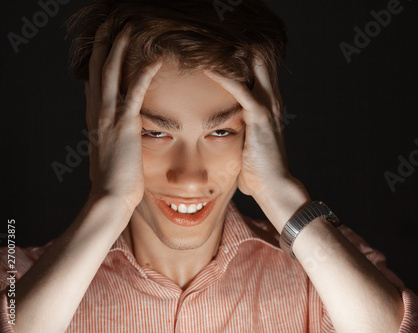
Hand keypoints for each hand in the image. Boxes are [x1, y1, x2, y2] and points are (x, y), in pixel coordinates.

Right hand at [85, 23, 161, 209]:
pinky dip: (145, 72)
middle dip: (103, 45)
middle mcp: (98, 114)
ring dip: (119, 47)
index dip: (98, 61)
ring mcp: (109, 118)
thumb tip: (117, 137)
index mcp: (96, 121)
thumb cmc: (115, 183)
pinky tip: (157, 58)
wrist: (110, 198)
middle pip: (98, 70)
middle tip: (109, 25)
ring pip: (111, 73)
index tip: (104, 45)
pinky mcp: (125, 125)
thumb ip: (113, 140)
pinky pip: (135, 91)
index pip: (94, 83)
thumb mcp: (111, 155)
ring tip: (126, 27)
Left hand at [205, 58, 309, 229]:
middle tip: (217, 41)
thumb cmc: (259, 171)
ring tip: (211, 45)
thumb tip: (224, 137)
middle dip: (244, 49)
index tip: (225, 49)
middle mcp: (271, 102)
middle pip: (262, 63)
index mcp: (269, 107)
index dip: (246, 58)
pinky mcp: (259, 117)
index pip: (261, 73)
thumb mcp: (248, 146)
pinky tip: (208, 68)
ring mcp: (267, 108)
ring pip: (256, 68)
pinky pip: (241, 89)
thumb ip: (240, 133)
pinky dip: (224, 77)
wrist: (274, 186)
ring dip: (234, 55)